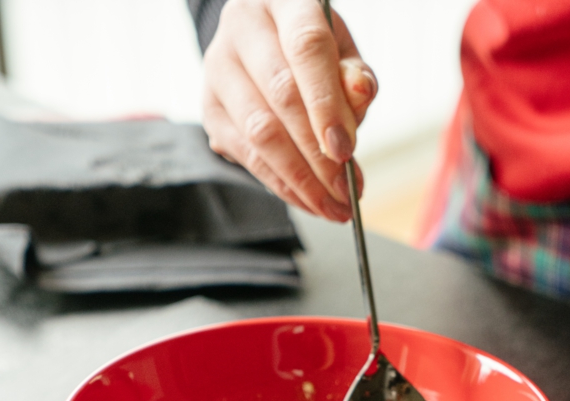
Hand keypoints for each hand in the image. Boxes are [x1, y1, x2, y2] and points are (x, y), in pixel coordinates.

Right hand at [202, 0, 377, 221]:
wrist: (264, 45)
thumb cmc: (311, 50)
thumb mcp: (341, 52)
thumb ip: (354, 76)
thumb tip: (359, 95)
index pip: (305, 48)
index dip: (326, 103)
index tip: (346, 150)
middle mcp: (242, 27)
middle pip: (281, 95)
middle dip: (317, 154)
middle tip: (345, 191)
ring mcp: (218, 68)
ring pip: (259, 132)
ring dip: (300, 178)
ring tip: (332, 205)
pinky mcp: (210, 109)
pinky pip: (247, 156)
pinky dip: (282, 185)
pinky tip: (308, 200)